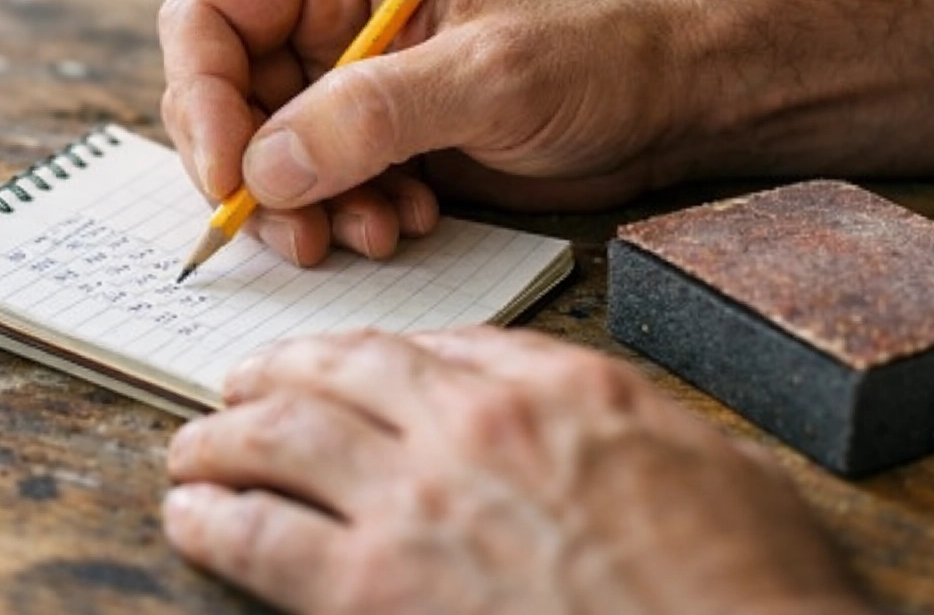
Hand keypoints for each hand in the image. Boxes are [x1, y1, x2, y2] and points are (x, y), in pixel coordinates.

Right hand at [158, 0, 685, 265]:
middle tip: (300, 236)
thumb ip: (374, 114)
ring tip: (374, 233)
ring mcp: (347, 81)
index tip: (234, 179)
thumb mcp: (489, 76)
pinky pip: (316, 187)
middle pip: (223, 97)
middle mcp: (326, 18)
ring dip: (304, 209)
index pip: (207, 19)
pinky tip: (407, 222)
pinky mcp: (374, 137)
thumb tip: (263, 171)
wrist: (667, 99)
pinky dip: (344, 217)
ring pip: (264, 155)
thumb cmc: (595, 55)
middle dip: (253, 175)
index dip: (200, 99)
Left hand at [163, 328, 871, 614]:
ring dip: (223, 440)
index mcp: (544, 386)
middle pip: (334, 374)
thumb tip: (542, 389)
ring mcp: (414, 505)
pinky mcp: (375, 590)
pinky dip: (214, 521)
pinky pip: (263, 538)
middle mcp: (464, 427)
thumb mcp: (699, 453)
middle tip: (236, 386)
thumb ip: (601, 410)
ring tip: (193, 447)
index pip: (424, 344)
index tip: (328, 362)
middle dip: (273, 376)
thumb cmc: (743, 576)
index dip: (356, 352)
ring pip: (280, 441)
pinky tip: (190, 515)